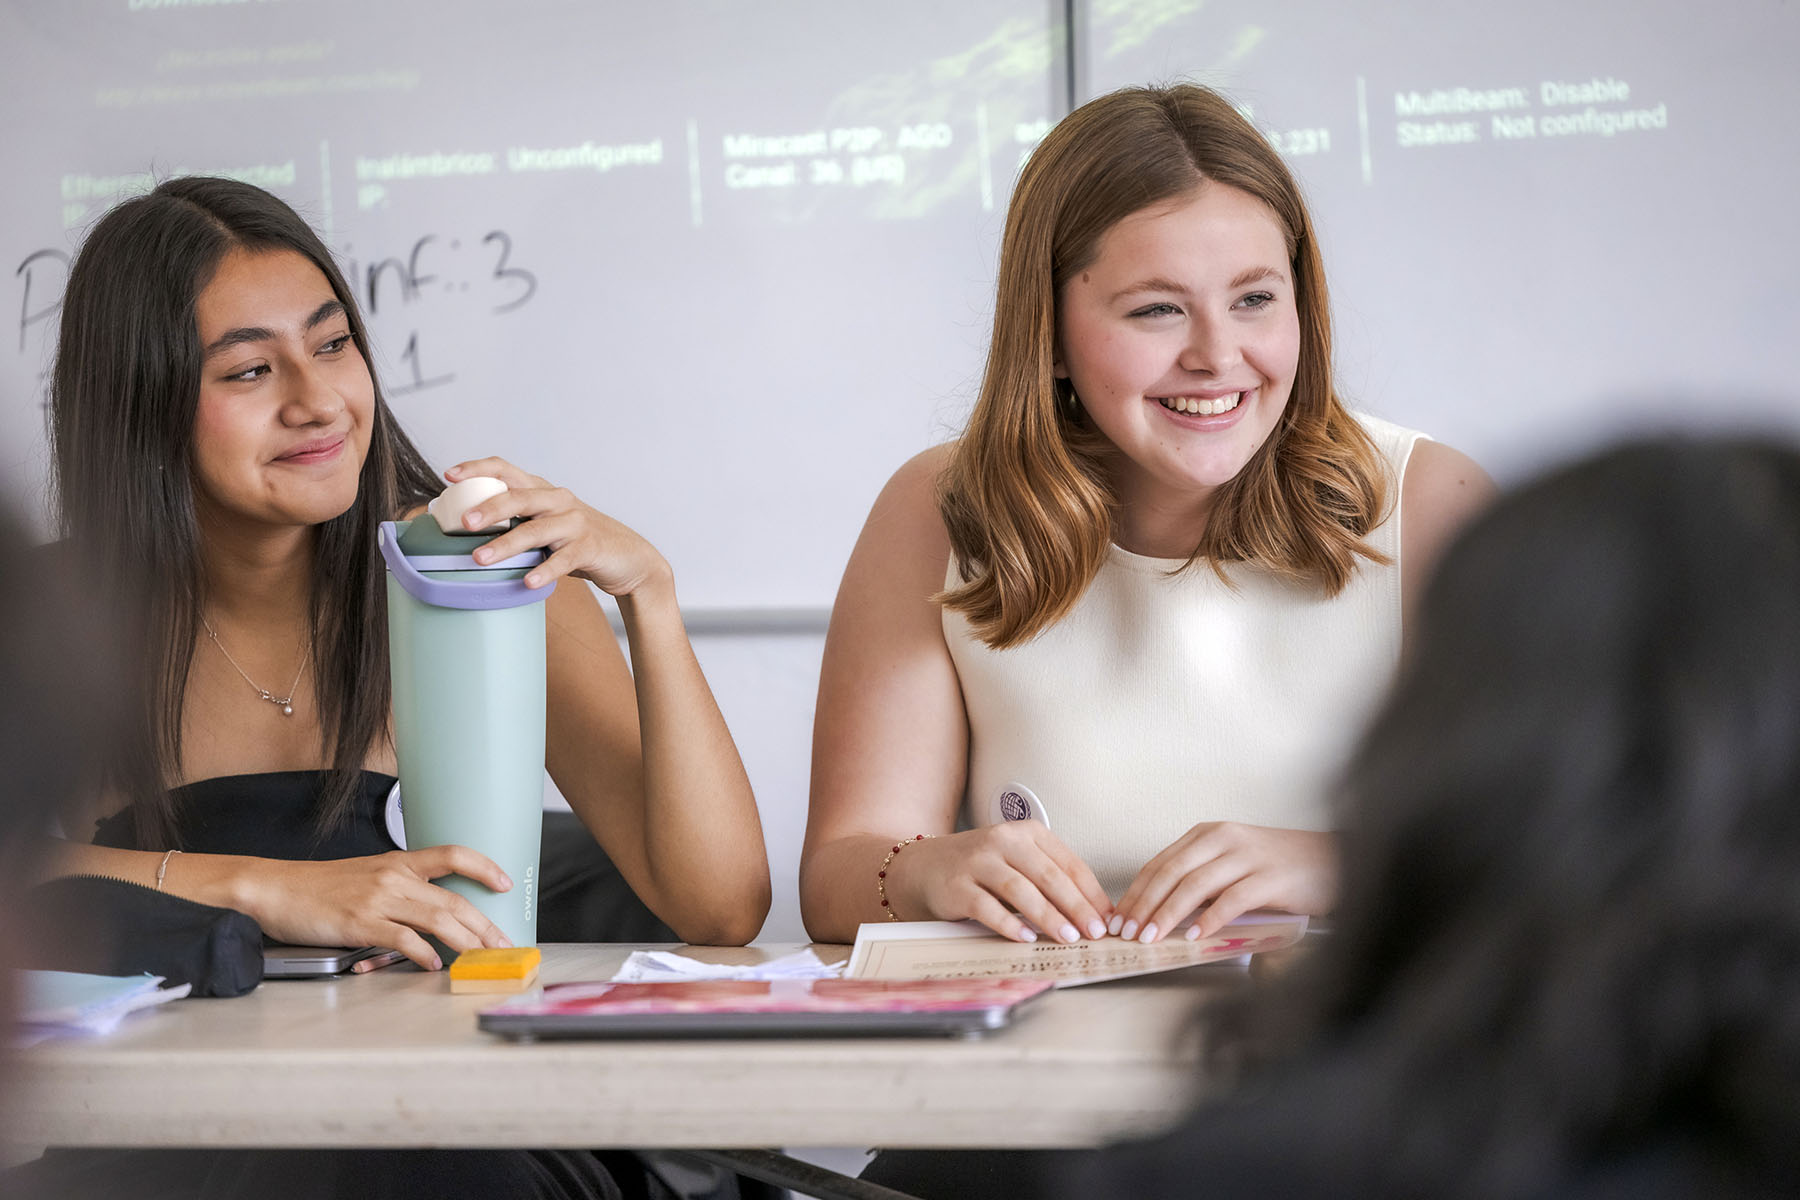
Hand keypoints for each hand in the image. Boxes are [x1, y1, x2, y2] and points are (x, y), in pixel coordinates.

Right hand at [248, 846, 513, 969]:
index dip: (484, 867)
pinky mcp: (360, 922)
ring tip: (481, 957)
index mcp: (398, 863)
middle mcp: (393, 877)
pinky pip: (403, 939)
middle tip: (504, 943)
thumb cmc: (320, 888)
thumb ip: (400, 891)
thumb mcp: (366, 877)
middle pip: (453, 899)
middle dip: (485, 924)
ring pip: (437, 919)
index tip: (506, 882)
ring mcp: (378, 899)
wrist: (275, 889)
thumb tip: (431, 916)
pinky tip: (434, 965)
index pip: (452, 854)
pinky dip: (423, 954)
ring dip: (465, 942)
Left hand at [444, 458, 669, 597]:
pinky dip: (544, 571)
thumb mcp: (546, 526)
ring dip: (506, 544)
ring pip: (536, 529)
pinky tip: (527, 582)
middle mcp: (558, 500)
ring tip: (480, 559)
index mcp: (542, 491)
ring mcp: (576, 523)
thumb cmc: (578, 543)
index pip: (506, 469)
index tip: (448, 475)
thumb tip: (464, 532)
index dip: (477, 468)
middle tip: (463, 521)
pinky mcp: (590, 547)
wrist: (629, 559)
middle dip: (489, 507)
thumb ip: (515, 524)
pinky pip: (563, 559)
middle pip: (519, 497)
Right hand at [885, 822, 1112, 943]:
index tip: (1107, 919)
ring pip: (1020, 889)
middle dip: (1075, 906)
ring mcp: (978, 861)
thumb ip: (1051, 881)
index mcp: (1027, 832)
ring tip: (1067, 937)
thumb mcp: (1019, 863)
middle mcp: (1003, 840)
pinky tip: (1026, 938)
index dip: (1091, 893)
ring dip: (1047, 916)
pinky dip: (1009, 924)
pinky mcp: (957, 885)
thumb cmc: (984, 869)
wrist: (926, 866)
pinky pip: (987, 906)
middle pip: (1048, 875)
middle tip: (1093, 932)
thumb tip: (1094, 915)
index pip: (1069, 863)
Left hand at [1112, 824, 1337, 942]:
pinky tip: (1195, 937)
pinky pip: (1232, 899)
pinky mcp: (1270, 877)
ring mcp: (1248, 856)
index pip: (1160, 863)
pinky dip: (1210, 919)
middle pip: (1171, 872)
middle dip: (1144, 905)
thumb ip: (1201, 881)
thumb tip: (1160, 914)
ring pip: (1195, 885)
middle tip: (1127, 933)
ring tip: (1151, 938)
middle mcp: (1224, 838)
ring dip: (1168, 914)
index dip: (1136, 892)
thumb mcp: (1232, 865)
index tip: (1118, 919)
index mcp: (1208, 834)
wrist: (1335, 860)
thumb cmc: (1279, 868)